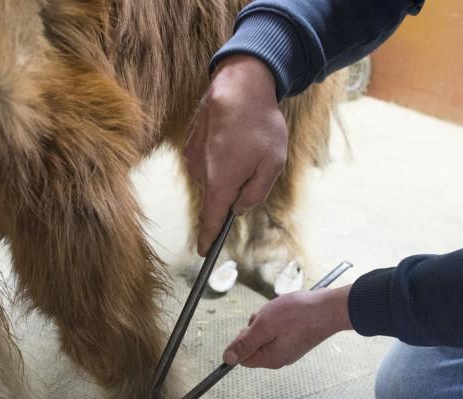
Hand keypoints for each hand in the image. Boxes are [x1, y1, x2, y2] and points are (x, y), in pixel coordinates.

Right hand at [184, 55, 286, 254]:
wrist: (239, 83)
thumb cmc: (260, 125)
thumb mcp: (271, 165)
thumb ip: (255, 193)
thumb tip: (238, 207)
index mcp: (219, 183)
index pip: (209, 220)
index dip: (207, 238)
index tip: (203, 253)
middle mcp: (199, 172)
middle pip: (216, 195)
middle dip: (234, 187)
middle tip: (254, 163)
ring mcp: (192, 155)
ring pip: (213, 175)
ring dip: (229, 167)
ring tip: (246, 143)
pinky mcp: (190, 140)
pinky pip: (207, 158)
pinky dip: (220, 153)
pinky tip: (234, 136)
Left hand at [224, 286, 353, 368]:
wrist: (329, 309)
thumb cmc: (297, 315)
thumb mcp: (263, 326)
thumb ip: (244, 343)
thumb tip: (227, 360)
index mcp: (269, 359)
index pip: (242, 357)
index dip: (243, 338)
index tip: (256, 324)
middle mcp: (279, 359)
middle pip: (254, 344)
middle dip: (256, 327)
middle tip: (269, 316)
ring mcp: (289, 350)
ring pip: (266, 335)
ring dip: (268, 321)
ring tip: (281, 312)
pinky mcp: (297, 341)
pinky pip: (278, 332)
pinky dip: (279, 321)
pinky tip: (289, 313)